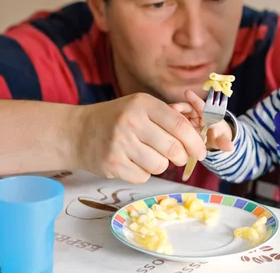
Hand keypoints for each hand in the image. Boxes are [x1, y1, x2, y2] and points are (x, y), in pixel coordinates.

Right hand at [72, 93, 205, 183]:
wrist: (77, 132)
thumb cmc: (118, 118)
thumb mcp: (141, 107)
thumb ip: (169, 116)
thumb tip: (200, 133)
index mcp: (143, 104)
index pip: (179, 125)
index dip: (195, 141)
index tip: (202, 151)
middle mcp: (131, 122)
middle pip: (173, 148)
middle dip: (182, 156)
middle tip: (179, 157)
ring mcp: (120, 144)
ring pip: (160, 165)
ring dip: (161, 164)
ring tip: (149, 155)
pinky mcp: (112, 164)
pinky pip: (143, 176)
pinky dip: (144, 172)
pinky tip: (133, 161)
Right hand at [169, 90, 233, 152]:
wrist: (209, 141)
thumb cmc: (216, 137)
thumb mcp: (220, 140)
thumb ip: (223, 142)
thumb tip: (230, 147)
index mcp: (207, 114)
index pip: (202, 106)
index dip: (195, 100)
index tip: (188, 93)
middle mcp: (195, 113)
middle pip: (187, 108)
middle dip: (181, 107)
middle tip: (173, 107)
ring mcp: (185, 118)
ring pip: (178, 114)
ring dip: (172, 114)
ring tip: (164, 114)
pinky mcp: (176, 125)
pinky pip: (171, 121)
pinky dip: (166, 122)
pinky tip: (158, 124)